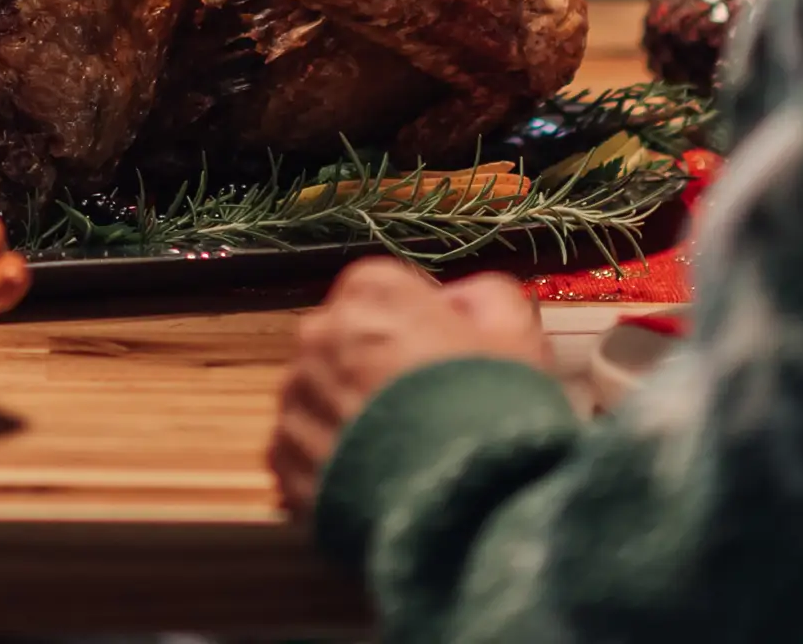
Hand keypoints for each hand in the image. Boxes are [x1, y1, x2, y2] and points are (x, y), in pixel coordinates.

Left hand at [268, 260, 551, 519]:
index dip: (418, 326)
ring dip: (352, 418)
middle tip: (427, 412)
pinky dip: (334, 465)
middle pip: (346, 342)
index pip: (383, 292)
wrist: (464, 510)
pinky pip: (305, 452)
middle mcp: (319, 336)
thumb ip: (487, 299)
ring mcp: (297, 399)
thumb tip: (462, 302)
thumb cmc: (494, 418)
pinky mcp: (284, 460)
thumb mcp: (518, 339)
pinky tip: (378, 485)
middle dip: (377, 368)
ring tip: (405, 457)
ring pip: (321, 397)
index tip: (442, 358)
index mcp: (371, 293)